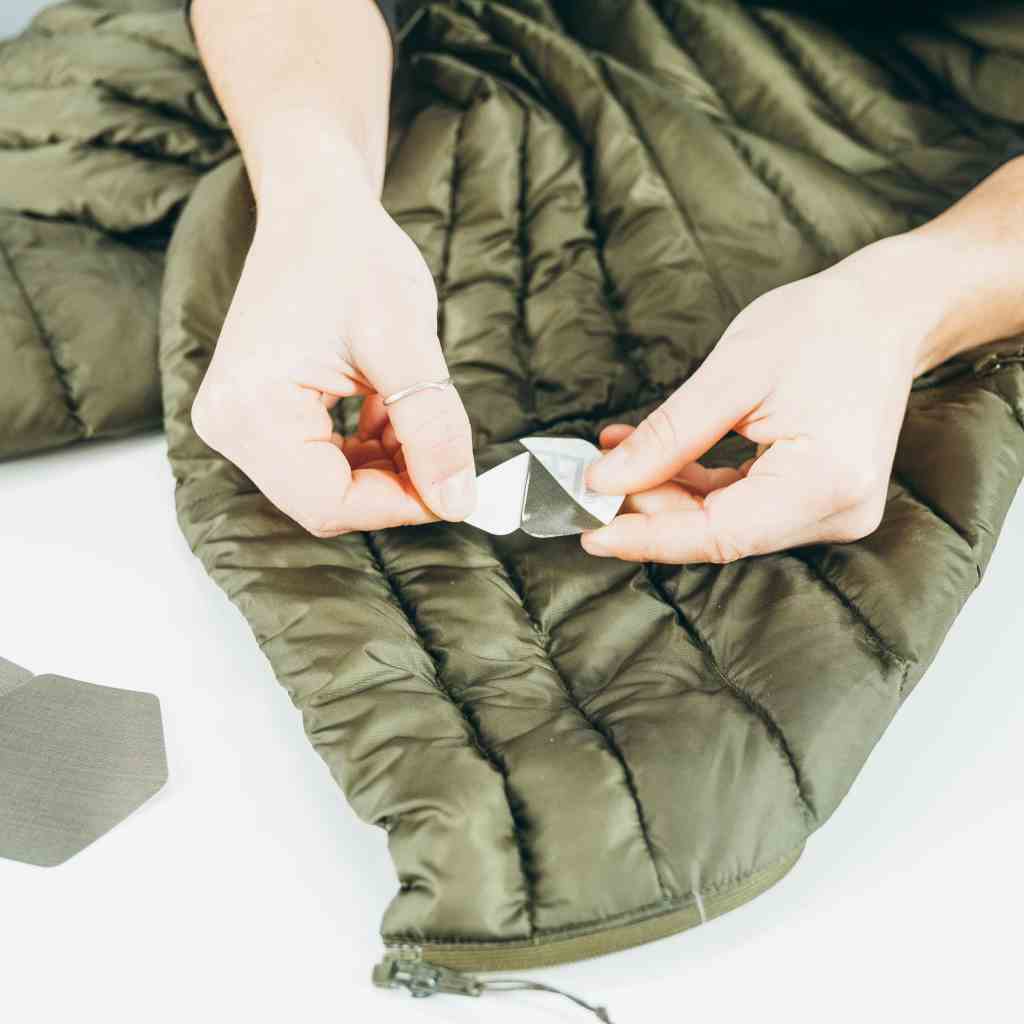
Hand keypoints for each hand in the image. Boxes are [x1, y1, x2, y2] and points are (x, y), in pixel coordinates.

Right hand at [190, 176, 475, 537]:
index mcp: (251, 408)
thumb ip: (432, 425)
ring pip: (328, 487)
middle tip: (441, 447)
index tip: (453, 488)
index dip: (399, 505)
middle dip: (393, 485)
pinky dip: (369, 453)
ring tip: (414, 413)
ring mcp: (240, 422)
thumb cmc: (350, 255)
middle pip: (325, 501)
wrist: (316, 210)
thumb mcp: (405, 339)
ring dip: (386, 468)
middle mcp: (229, 424)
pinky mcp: (259, 417)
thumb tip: (455, 500)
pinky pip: (321, 464)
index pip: (329, 503)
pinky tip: (391, 413)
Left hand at [581, 235, 947, 563]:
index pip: (719, 534)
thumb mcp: (730, 375)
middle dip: (651, 506)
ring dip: (666, 493)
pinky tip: (652, 458)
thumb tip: (605, 481)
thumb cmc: (822, 328)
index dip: (648, 537)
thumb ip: (665, 437)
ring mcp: (833, 511)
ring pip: (725, 522)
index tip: (590, 532)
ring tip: (617, 455)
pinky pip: (742, 506)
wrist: (885, 313)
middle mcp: (838, 511)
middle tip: (595, 477)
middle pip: (720, 531)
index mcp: (825, 481)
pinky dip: (694, 484)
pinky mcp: (819, 500)